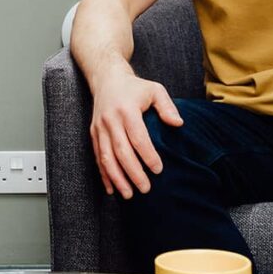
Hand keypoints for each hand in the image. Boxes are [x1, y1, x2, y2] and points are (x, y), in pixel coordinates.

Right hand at [90, 72, 182, 198]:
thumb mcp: (155, 90)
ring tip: (128, 194)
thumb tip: (178, 124)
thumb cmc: (134, 87)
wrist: (106, 79)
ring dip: (117, 178)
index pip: (138, 137)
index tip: (158, 170)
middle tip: (146, 189)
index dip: (148, 155)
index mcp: (127, 110)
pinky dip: (104, 174)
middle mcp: (111, 120)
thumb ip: (167, 107)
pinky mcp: (93, 133)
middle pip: (121, 151)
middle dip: (133, 173)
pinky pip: (97, 157)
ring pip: (106, 157)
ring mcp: (100, 128)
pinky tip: (111, 189)